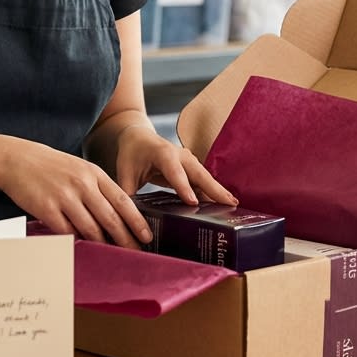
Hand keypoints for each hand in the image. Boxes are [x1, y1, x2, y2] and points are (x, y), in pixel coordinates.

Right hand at [0, 137, 150, 248]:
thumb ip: (97, 188)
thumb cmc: (50, 166)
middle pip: (111, 218)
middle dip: (125, 239)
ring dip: (103, 245)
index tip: (147, 236)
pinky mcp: (47, 208)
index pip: (123, 200)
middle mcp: (83, 184)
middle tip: (135, 253)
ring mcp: (65, 196)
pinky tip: (83, 249)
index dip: (137, 221)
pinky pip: (67, 232)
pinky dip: (77, 242)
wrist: (16, 159)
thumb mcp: (79, 168)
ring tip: (111, 256)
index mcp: (94, 173)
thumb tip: (116, 215)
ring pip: (91, 228)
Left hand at [114, 124, 236, 206]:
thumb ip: (127, 195)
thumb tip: (129, 220)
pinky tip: (223, 204)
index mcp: (162, 154)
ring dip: (218, 191)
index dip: (184, 187)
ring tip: (232, 206)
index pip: (174, 172)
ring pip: (205, 177)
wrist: (139, 137)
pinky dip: (213, 192)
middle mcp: (179, 155)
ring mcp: (188, 160)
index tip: (193, 203)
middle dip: (214, 189)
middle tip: (228, 204)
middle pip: (198, 173)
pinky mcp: (191, 167)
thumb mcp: (124, 173)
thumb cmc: (132, 154)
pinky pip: (203, 180)